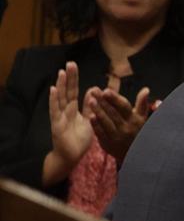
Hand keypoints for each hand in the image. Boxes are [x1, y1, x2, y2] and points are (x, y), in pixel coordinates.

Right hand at [42, 62, 92, 185]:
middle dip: (69, 78)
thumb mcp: (89, 121)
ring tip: (62, 72)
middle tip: (71, 63)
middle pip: (67, 91)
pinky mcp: (56, 124)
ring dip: (61, 85)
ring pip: (60, 98)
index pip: (74, 91)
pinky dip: (53, 100)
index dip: (74, 80)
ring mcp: (60, 116)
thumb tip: (93, 91)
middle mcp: (65, 111)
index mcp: (74, 110)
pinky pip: (55, 110)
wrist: (71, 156)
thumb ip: (90, 108)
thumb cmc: (79, 140)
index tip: (74, 66)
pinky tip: (52, 90)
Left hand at [87, 86, 151, 160]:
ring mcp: (117, 136)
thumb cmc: (137, 131)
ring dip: (98, 111)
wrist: (134, 154)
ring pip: (107, 122)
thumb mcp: (142, 118)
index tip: (106, 91)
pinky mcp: (108, 144)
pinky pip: (101, 133)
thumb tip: (146, 89)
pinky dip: (96, 125)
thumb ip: (142, 103)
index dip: (115, 99)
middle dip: (103, 101)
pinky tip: (90, 116)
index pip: (124, 107)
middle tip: (93, 91)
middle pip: (113, 112)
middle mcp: (126, 128)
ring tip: (91, 101)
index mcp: (134, 119)